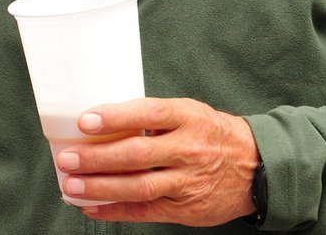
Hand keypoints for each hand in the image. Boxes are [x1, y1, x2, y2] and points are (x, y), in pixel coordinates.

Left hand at [55, 97, 258, 226]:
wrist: (257, 168)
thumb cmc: (213, 135)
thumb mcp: (192, 112)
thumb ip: (156, 117)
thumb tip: (105, 121)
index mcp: (189, 117)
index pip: (148, 114)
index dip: (115, 117)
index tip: (85, 121)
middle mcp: (189, 149)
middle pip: (138, 154)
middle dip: (98, 158)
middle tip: (68, 158)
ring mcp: (188, 181)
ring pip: (140, 186)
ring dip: (101, 187)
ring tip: (72, 185)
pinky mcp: (186, 208)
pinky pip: (146, 211)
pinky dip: (115, 210)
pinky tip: (91, 206)